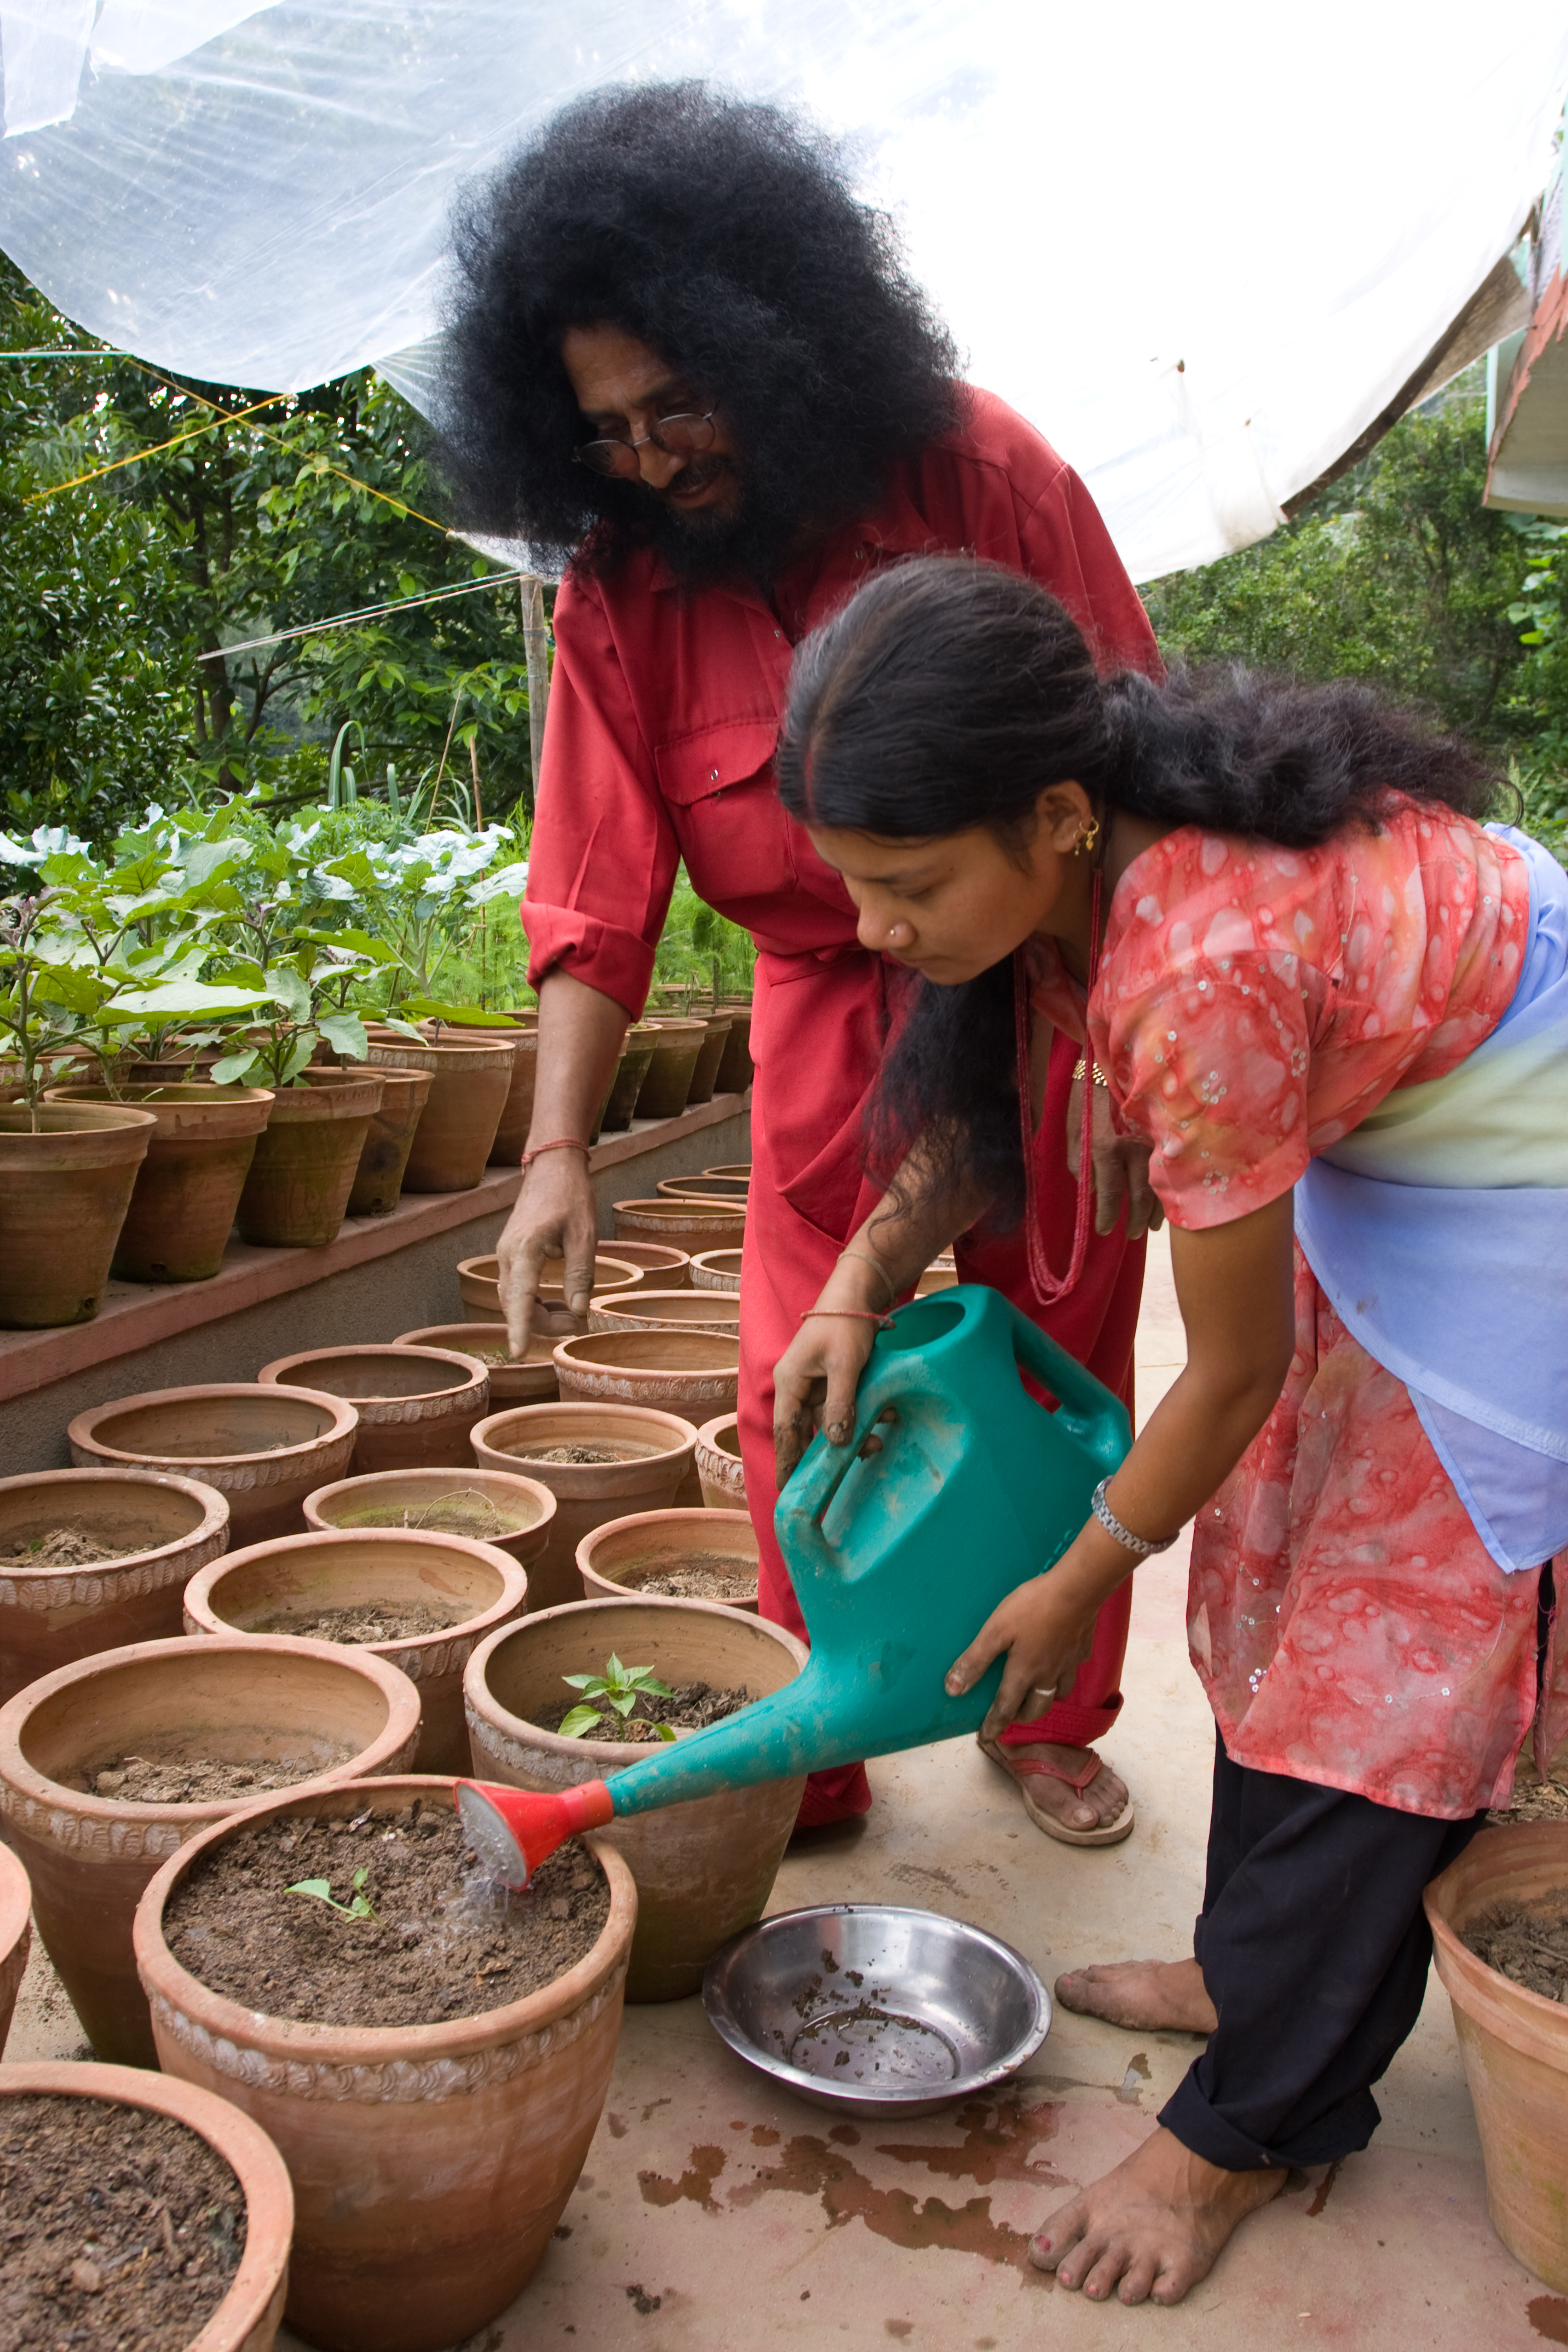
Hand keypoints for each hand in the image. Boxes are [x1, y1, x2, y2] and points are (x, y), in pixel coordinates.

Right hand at [496, 1151, 598, 1356]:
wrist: (552, 1166)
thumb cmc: (571, 1196)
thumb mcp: (585, 1235)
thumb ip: (580, 1275)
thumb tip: (577, 1313)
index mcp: (525, 1248)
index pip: (519, 1298)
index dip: (519, 1328)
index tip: (519, 1353)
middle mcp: (507, 1254)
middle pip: (515, 1304)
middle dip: (540, 1324)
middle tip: (576, 1325)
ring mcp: (505, 1253)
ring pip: (513, 1298)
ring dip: (537, 1314)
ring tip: (570, 1317)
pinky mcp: (511, 1253)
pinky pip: (516, 1287)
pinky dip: (533, 1302)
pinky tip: (557, 1304)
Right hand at [772, 1276, 883, 1489]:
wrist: (856, 1294)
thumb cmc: (844, 1324)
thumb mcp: (844, 1364)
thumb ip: (840, 1403)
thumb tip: (837, 1441)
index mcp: (791, 1382)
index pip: (786, 1431)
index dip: (787, 1461)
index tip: (786, 1488)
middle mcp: (799, 1387)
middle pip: (807, 1431)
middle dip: (825, 1455)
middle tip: (832, 1483)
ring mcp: (817, 1384)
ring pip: (831, 1421)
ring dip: (853, 1434)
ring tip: (877, 1444)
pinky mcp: (836, 1381)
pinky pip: (846, 1407)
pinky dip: (862, 1415)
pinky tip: (885, 1418)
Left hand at [945, 1541, 1110, 1742]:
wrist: (1077, 1589)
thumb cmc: (1032, 1608)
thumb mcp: (995, 1631)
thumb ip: (975, 1660)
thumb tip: (953, 1690)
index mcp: (1024, 1673)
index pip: (1006, 1709)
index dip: (994, 1725)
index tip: (986, 1738)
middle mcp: (1048, 1675)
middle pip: (1036, 1709)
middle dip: (1021, 1717)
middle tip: (1011, 1716)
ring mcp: (1069, 1663)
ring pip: (1059, 1694)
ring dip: (1045, 1700)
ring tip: (1036, 1694)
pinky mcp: (1082, 1649)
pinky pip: (1073, 1671)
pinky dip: (1065, 1676)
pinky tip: (1061, 1662)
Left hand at [1068, 1072, 1163, 1239]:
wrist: (1114, 1064)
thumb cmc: (1088, 1099)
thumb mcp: (1074, 1132)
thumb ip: (1080, 1165)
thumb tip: (1094, 1191)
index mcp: (1105, 1148)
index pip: (1110, 1194)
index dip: (1108, 1216)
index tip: (1103, 1230)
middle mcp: (1133, 1148)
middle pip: (1140, 1195)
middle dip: (1135, 1220)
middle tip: (1130, 1235)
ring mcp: (1154, 1142)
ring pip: (1161, 1186)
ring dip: (1155, 1211)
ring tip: (1149, 1227)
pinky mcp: (1167, 1135)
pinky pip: (1171, 1170)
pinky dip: (1168, 1191)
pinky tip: (1166, 1203)